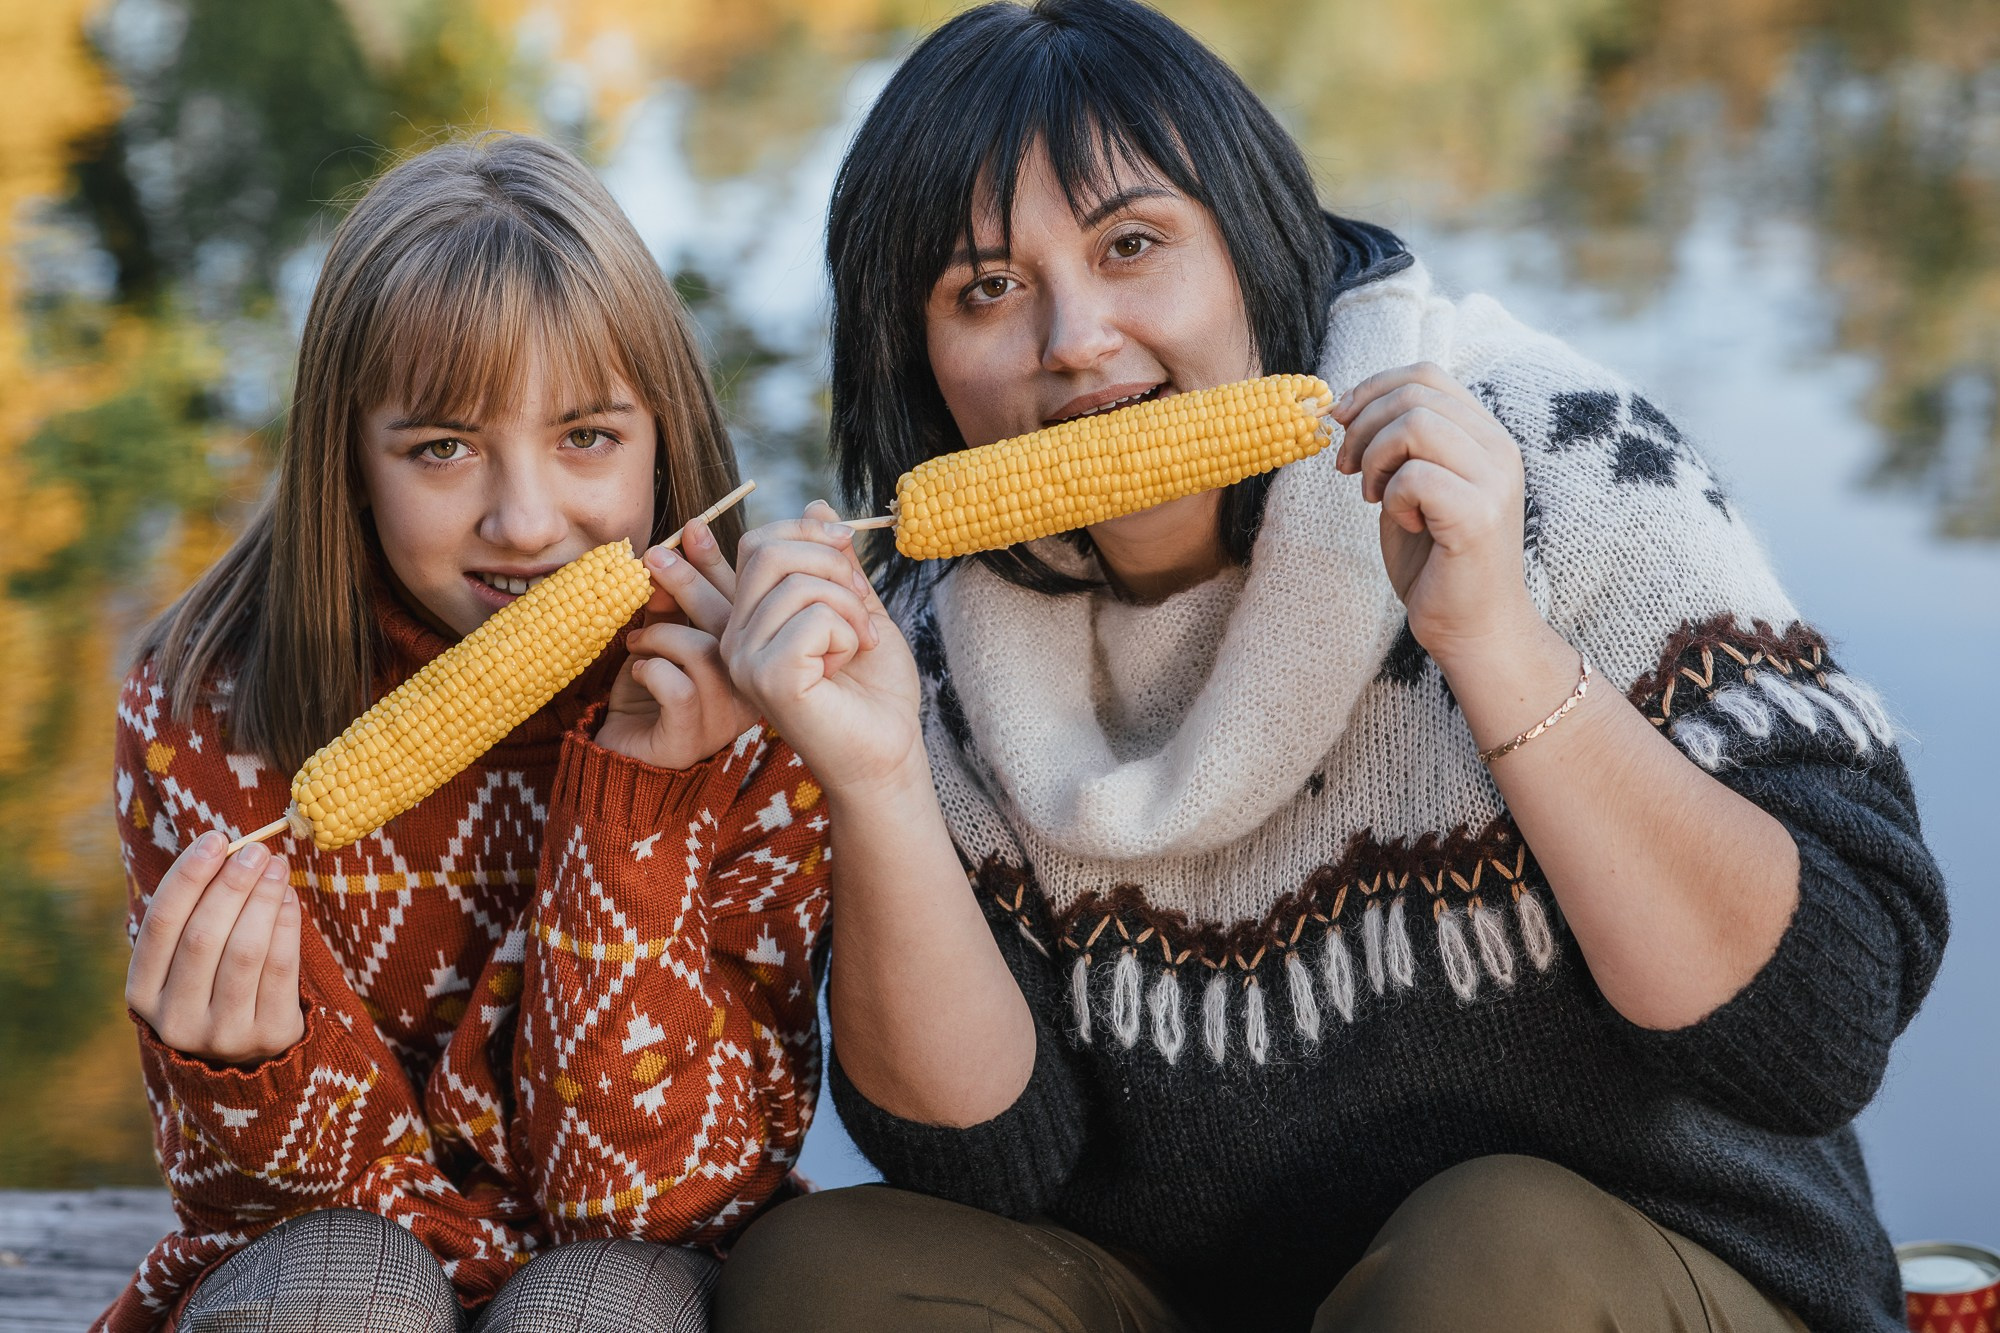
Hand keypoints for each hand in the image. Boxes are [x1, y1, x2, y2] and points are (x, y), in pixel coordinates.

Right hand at [126, 832, 303, 1064]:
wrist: (246, 1057)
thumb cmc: (212, 987)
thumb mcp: (186, 962)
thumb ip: (195, 914)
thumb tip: (228, 849)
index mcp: (142, 994)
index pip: (161, 924)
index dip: (188, 878)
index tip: (216, 839)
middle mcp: (175, 1019)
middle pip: (203, 936)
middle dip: (231, 885)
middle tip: (256, 850)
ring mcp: (222, 1033)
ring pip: (245, 951)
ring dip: (263, 899)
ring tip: (276, 867)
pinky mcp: (267, 1035)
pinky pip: (281, 968)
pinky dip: (287, 926)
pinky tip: (289, 898)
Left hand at [598, 518, 758, 769]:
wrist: (627, 763)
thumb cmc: (649, 698)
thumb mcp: (661, 641)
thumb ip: (668, 605)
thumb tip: (662, 555)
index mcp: (747, 658)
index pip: (744, 601)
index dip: (720, 562)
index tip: (691, 528)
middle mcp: (747, 686)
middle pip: (731, 621)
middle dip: (689, 580)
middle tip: (653, 558)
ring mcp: (725, 714)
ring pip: (703, 652)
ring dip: (660, 635)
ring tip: (636, 641)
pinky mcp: (694, 735)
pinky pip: (678, 686)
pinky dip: (650, 670)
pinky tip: (639, 672)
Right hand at [720, 501, 922, 794]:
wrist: (889, 751)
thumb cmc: (874, 690)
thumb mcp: (857, 608)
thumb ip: (834, 562)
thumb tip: (816, 502)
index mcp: (750, 621)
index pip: (750, 546)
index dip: (798, 527)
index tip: (843, 535)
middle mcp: (734, 639)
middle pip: (767, 549)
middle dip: (832, 561)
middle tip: (863, 602)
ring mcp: (744, 660)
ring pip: (796, 582)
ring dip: (849, 605)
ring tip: (861, 642)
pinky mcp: (767, 677)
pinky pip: (813, 617)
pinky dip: (848, 632)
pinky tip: (848, 663)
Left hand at [1330, 362, 1540, 663]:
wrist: (1473, 628)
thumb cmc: (1437, 561)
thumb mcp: (1412, 489)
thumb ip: (1398, 446)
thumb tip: (1344, 407)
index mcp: (1485, 435)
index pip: (1426, 374)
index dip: (1372, 388)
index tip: (1341, 422)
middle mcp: (1499, 448)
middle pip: (1415, 393)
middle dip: (1363, 425)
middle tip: (1348, 469)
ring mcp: (1494, 480)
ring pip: (1415, 425)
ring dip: (1375, 458)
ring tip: (1374, 496)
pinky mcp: (1478, 515)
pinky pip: (1415, 476)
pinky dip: (1393, 497)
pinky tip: (1403, 523)